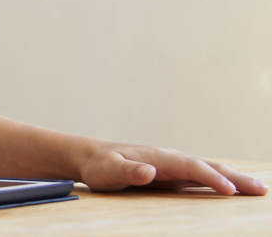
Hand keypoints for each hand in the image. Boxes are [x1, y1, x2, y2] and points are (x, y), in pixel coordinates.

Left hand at [78, 143, 268, 195]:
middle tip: (261, 190)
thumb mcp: (108, 170)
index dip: (212, 178)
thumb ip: (128, 171)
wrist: (92, 157)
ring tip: (259, 190)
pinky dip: (222, 183)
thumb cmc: (99, 165)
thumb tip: (149, 171)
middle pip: (209, 167)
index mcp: (160, 157)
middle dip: (236, 178)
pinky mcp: (173, 176)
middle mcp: (172, 160)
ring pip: (210, 171)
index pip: (192, 167)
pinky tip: (235, 190)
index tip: (231, 190)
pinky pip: (202, 178)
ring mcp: (174, 167)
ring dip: (235, 180)